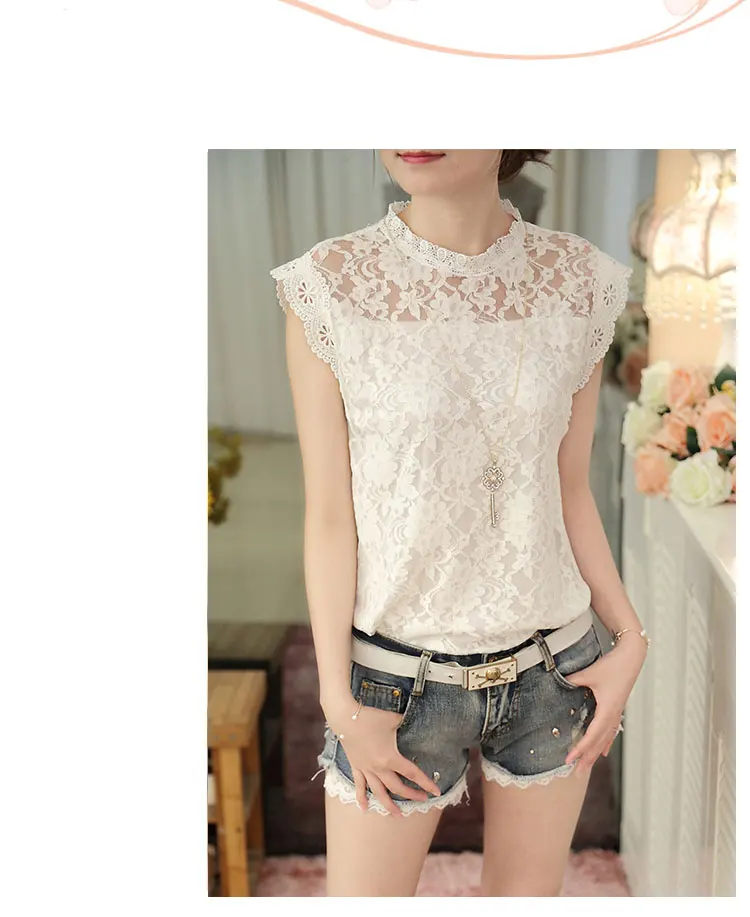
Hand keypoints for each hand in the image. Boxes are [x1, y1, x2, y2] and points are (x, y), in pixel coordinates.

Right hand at [323, 698, 440, 815]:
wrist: (345, 717)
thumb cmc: (371, 717)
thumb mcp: (393, 719)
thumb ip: (404, 723)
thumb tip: (412, 721)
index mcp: (390, 758)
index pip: (412, 773)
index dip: (425, 783)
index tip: (436, 792)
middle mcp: (379, 768)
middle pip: (397, 787)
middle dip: (411, 795)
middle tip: (422, 800)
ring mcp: (366, 769)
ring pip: (379, 792)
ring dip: (389, 805)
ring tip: (398, 815)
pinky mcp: (356, 766)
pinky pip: (359, 785)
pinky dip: (362, 798)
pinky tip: (364, 809)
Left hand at [563, 635, 646, 776]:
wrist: (631, 658)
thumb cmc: (613, 666)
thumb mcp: (589, 673)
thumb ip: (573, 681)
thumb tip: (558, 684)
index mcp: (607, 710)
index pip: (591, 735)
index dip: (580, 749)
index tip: (569, 759)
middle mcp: (613, 716)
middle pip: (598, 743)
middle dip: (586, 759)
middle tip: (576, 774)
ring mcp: (616, 714)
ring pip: (604, 740)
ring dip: (594, 754)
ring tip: (586, 768)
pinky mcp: (617, 709)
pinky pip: (610, 732)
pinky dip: (604, 744)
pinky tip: (602, 753)